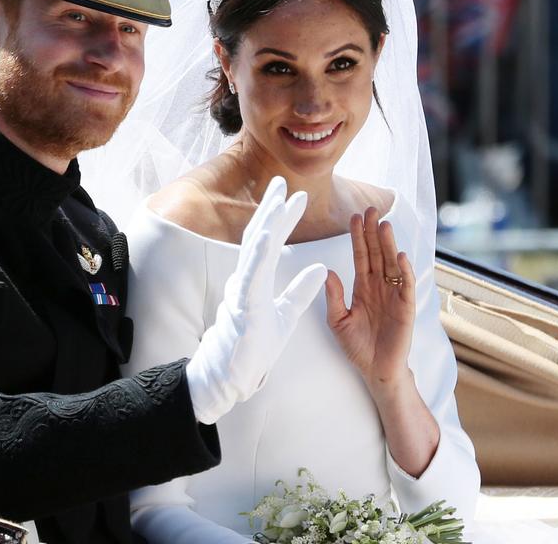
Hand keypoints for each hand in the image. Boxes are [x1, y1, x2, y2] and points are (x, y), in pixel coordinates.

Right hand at [186, 177, 326, 423]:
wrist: (234, 376)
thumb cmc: (255, 347)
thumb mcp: (286, 314)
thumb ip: (301, 291)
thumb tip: (322, 268)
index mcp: (257, 280)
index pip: (271, 242)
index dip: (281, 218)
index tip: (295, 196)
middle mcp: (246, 280)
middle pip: (258, 237)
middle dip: (270, 209)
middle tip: (281, 181)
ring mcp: (242, 292)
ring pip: (254, 251)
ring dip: (266, 224)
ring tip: (277, 200)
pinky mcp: (243, 307)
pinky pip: (251, 277)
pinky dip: (259, 254)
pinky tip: (266, 235)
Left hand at [325, 209, 416, 385]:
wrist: (376, 370)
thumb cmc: (357, 347)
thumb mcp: (338, 321)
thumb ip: (333, 297)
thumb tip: (328, 271)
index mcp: (362, 287)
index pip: (360, 256)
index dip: (358, 237)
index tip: (354, 217)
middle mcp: (379, 286)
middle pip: (377, 253)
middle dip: (373, 232)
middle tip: (371, 209)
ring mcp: (394, 295)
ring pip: (391, 264)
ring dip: (389, 245)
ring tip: (384, 225)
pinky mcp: (406, 307)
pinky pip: (406, 285)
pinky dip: (404, 271)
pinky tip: (400, 256)